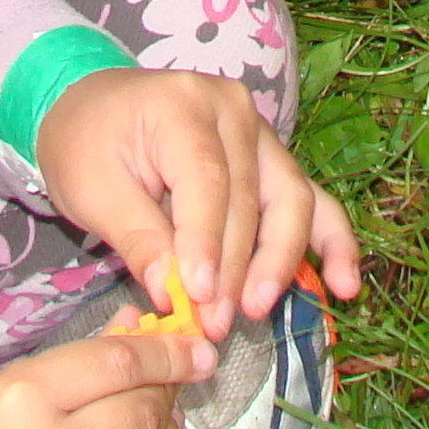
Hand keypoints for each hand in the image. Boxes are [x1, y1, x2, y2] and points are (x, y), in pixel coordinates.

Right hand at [0, 326, 211, 428]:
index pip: (118, 362)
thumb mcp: (9, 392)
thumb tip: (137, 323)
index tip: (197, 347)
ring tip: (157, 422)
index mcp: (24, 398)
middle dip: (167, 390)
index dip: (167, 351)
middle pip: (141, 408)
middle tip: (174, 380)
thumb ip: (78, 360)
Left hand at [36, 66, 362, 338]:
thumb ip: (136, 238)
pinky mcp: (270, 159)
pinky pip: (308, 199)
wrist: (90, 107)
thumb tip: (173, 295)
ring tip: (259, 309)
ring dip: (281, 261)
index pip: (207, 181)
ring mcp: (259, 133)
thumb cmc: (84, 143)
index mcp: (184, 104)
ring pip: (291, 200)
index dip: (206, 245)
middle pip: (251, 197)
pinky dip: (330, 241)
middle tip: (215, 324)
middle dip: (235, 269)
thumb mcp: (92, 189)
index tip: (198, 300)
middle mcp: (234, 111)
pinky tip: (345, 283)